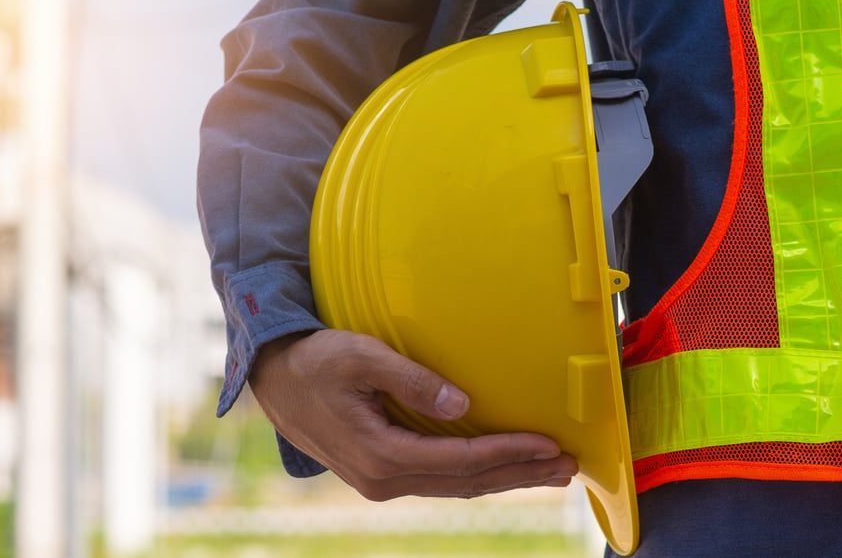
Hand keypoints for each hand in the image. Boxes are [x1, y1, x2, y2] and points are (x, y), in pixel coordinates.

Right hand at [247, 328, 578, 500]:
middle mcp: (383, 479)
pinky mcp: (383, 472)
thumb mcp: (359, 357)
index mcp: (381, 455)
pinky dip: (478, 472)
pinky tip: (503, 464)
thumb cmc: (314, 361)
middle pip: (467, 482)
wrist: (273, 381)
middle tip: (569, 466)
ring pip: (457, 485)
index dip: (510, 453)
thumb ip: (411, 380)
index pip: (462, 461)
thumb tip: (461, 405)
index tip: (550, 445)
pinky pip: (441, 478)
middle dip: (521, 473)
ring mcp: (382, 481)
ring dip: (505, 476)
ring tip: (550, 470)